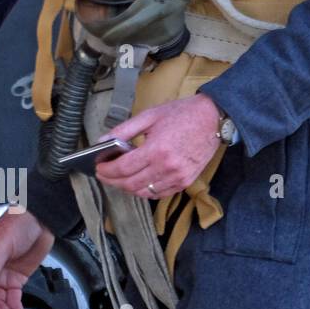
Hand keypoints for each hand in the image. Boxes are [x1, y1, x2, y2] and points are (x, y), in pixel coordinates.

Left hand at [94, 94, 224, 199]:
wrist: (212, 118)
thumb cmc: (180, 114)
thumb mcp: (148, 116)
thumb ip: (123, 130)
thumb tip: (101, 141)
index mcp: (157, 150)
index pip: (123, 168)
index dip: (107, 170)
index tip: (97, 167)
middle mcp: (168, 167)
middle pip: (131, 183)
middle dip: (112, 181)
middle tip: (103, 174)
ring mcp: (178, 177)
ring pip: (144, 192)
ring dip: (127, 188)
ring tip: (117, 178)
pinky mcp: (186, 182)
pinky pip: (159, 194)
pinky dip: (144, 191)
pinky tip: (136, 182)